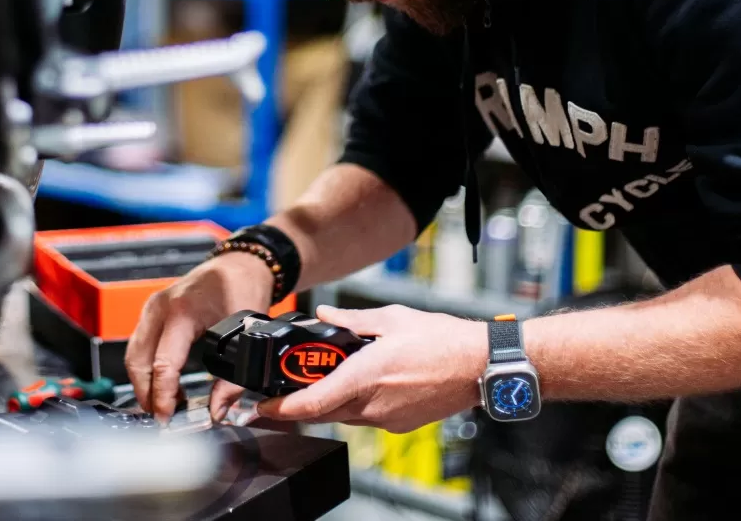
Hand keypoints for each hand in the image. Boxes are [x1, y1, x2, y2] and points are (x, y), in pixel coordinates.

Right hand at [125, 251, 273, 422]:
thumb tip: (217, 411)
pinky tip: (166, 384)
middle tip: (162, 418)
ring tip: (165, 406)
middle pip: (137, 361)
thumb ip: (233, 379)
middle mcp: (160, 308)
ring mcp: (153, 308)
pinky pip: (140, 345)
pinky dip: (147, 368)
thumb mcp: (245, 333)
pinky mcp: (153, 312)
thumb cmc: (243, 288)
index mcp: (182, 312)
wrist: (239, 263)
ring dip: (144, 383)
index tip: (167, 419)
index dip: (162, 396)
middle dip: (146, 394)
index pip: (162, 363)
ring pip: (134, 354)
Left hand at [254, 305, 488, 432]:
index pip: (312, 403)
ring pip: (344, 416)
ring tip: (328, 377)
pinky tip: (362, 384)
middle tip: (286, 389)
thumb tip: (325, 316)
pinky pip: (366, 417)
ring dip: (330, 401)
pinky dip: (355, 404)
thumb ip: (352, 321)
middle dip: (300, 403)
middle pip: (323, 412)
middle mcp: (373, 404)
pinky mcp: (399, 423)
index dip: (281, 409)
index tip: (262, 407)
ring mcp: (387, 418)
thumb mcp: (392, 319)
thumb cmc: (442, 342)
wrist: (478, 365)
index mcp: (365, 377)